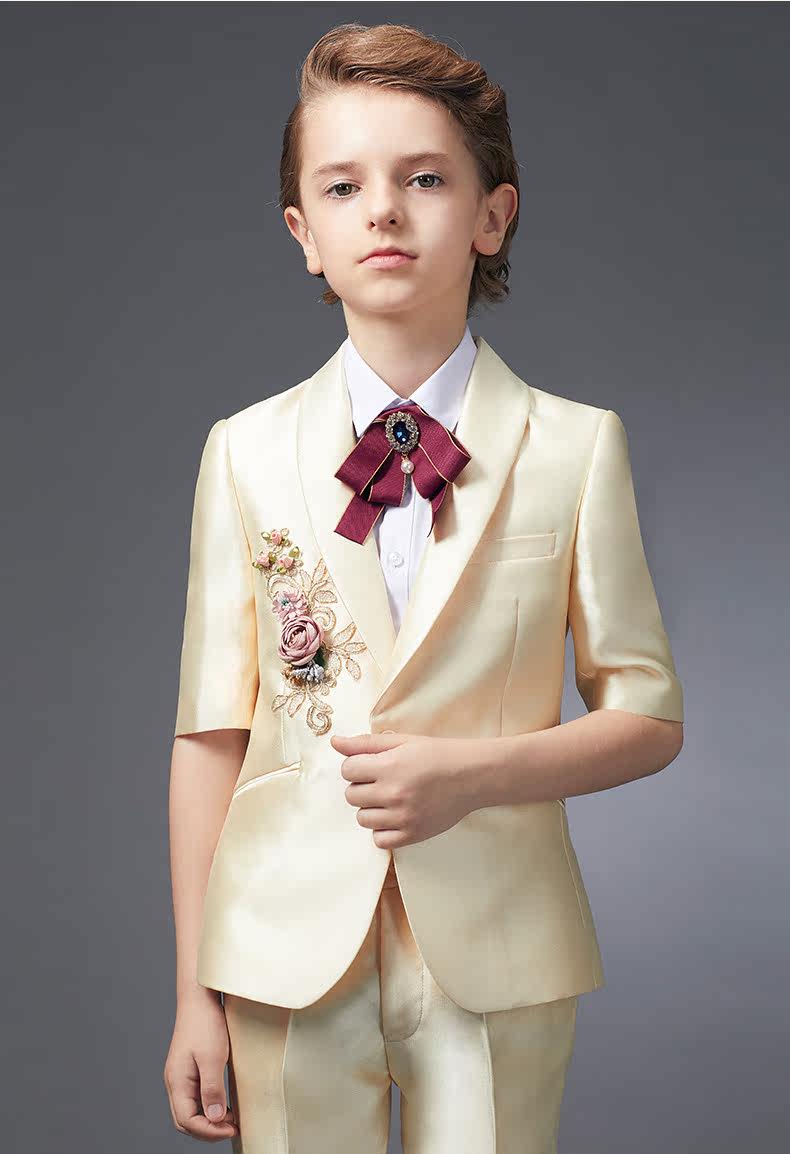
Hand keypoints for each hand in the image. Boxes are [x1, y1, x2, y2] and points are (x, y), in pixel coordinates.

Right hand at [163, 990, 238, 1141]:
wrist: (199, 997)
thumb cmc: (205, 1023)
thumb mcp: (213, 1057)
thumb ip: (212, 1089)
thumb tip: (214, 1118)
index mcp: (176, 1081)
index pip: (187, 1121)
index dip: (209, 1131)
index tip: (232, 1129)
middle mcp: (175, 1082)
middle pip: (186, 1120)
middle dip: (208, 1130)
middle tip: (233, 1128)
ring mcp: (181, 1075)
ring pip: (190, 1110)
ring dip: (209, 1120)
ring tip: (232, 1120)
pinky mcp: (189, 1069)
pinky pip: (195, 1097)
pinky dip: (208, 1107)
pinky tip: (225, 1104)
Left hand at [330, 730, 484, 848]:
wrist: (471, 776)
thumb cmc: (436, 755)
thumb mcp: (402, 742)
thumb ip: (365, 744)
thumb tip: (335, 743)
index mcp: (389, 766)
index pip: (347, 770)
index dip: (356, 766)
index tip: (371, 765)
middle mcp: (393, 793)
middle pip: (351, 795)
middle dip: (362, 786)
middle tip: (384, 780)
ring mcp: (402, 817)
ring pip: (362, 818)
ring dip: (371, 808)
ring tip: (391, 798)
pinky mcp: (412, 835)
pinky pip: (379, 840)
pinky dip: (383, 830)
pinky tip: (396, 816)